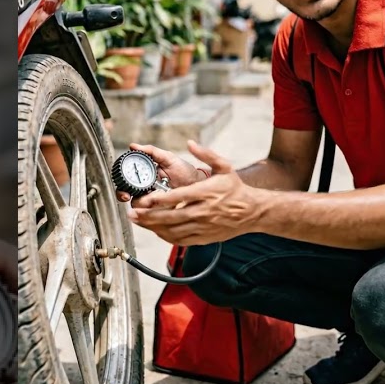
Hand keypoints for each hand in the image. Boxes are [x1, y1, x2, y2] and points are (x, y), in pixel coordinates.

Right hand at [116, 141, 212, 206]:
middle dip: (129, 200)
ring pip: (140, 209)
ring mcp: (155, 203)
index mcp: (145, 178)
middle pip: (129, 199)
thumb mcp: (168, 158)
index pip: (126, 185)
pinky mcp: (163, 212)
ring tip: (157, 198)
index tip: (125, 192)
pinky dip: (155, 213)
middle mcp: (147, 192)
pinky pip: (153, 217)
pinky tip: (165, 206)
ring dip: (145, 205)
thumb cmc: (185, 170)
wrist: (200, 183)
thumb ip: (151, 152)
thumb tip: (133, 146)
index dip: (122, 189)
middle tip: (134, 199)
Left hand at [128, 142, 262, 245]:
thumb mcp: (224, 166)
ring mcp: (203, 226)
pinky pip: (181, 240)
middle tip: (133, 213)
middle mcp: (203, 211)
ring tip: (139, 222)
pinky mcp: (204, 237)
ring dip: (154, 227)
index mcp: (206, 193)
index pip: (178, 197)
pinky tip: (156, 231)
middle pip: (171, 216)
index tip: (146, 199)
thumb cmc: (235, 188)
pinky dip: (166, 237)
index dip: (160, 199)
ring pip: (174, 230)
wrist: (251, 211)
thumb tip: (190, 143)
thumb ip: (206, 154)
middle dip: (150, 216)